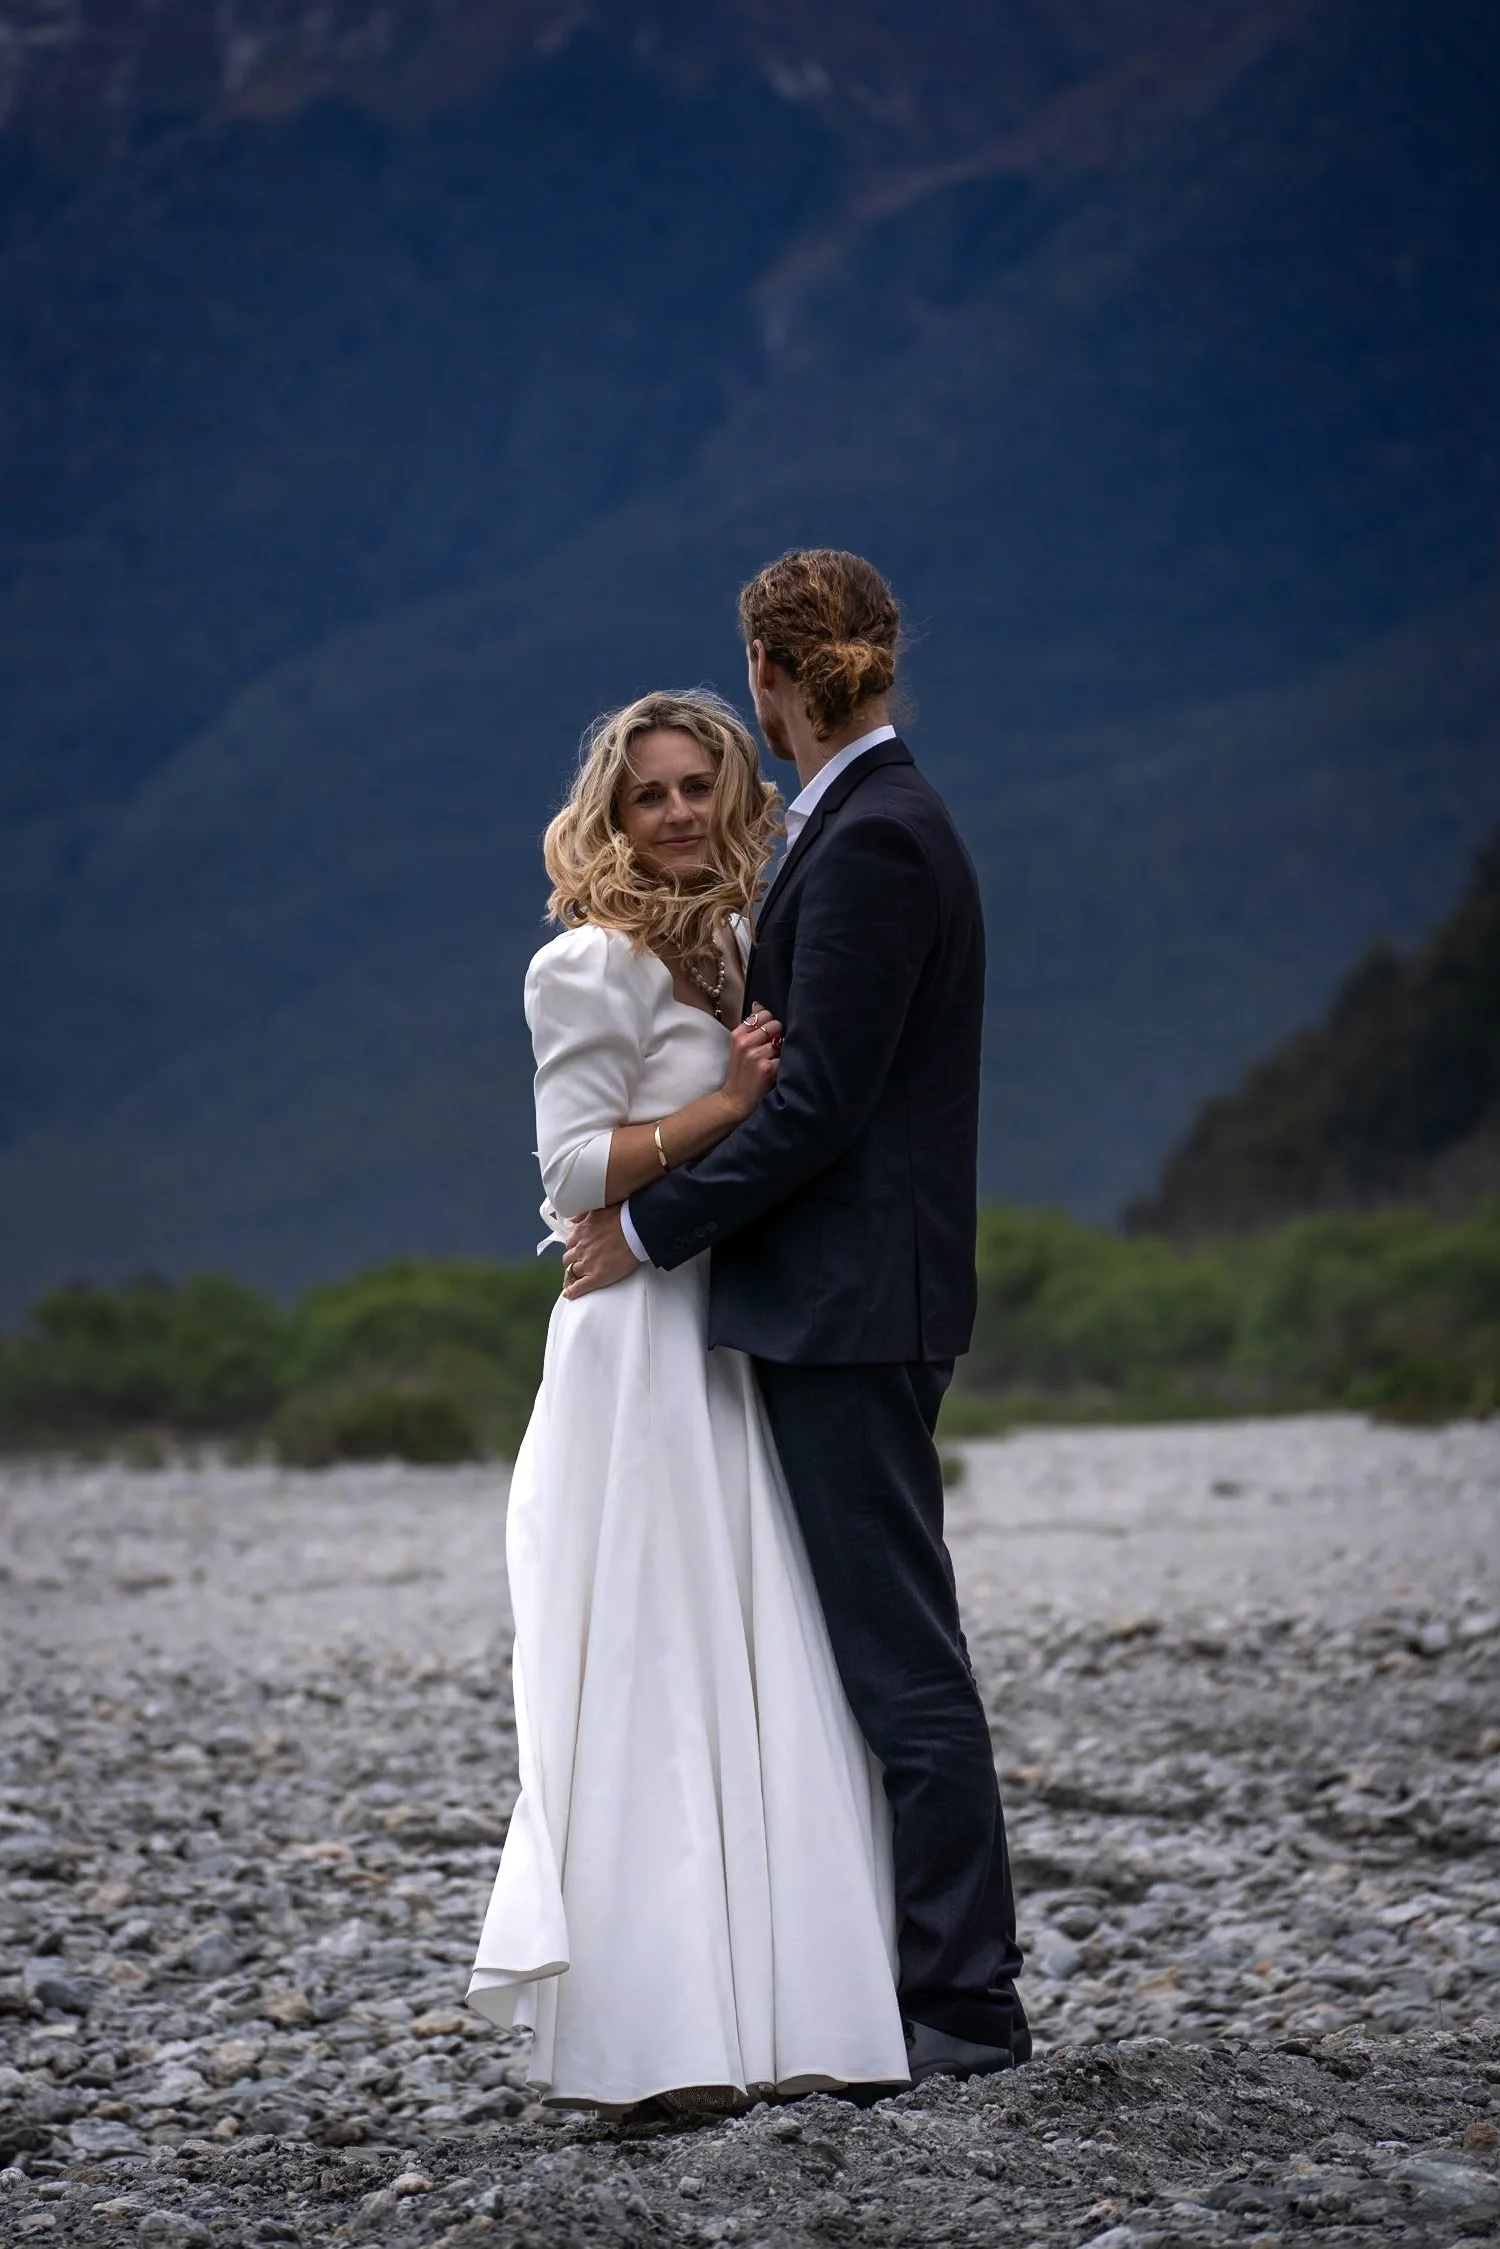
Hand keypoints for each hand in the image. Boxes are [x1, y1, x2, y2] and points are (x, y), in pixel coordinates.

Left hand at [563, 1207, 642, 1298]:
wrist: (637, 1229)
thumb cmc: (623, 1216)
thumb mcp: (599, 1208)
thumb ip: (584, 1214)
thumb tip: (573, 1219)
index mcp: (581, 1232)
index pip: (571, 1243)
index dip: (574, 1248)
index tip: (578, 1250)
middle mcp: (581, 1248)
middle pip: (569, 1258)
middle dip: (572, 1260)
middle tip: (578, 1263)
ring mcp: (588, 1263)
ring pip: (572, 1272)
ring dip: (571, 1275)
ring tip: (572, 1280)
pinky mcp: (597, 1277)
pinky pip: (580, 1287)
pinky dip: (572, 1292)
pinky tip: (569, 1294)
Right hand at [720, 1005, 782, 1119]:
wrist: (735, 1100)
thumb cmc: (740, 1072)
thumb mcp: (739, 1046)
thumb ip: (750, 1026)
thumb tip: (758, 1004)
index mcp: (737, 1034)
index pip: (763, 1014)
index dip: (770, 1023)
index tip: (767, 1035)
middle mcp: (745, 1042)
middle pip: (775, 1024)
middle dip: (777, 1035)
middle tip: (771, 1050)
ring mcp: (755, 1055)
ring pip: (781, 1042)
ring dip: (780, 1052)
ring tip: (771, 1062)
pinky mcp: (766, 1068)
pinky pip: (784, 1057)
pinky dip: (783, 1064)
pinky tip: (775, 1071)